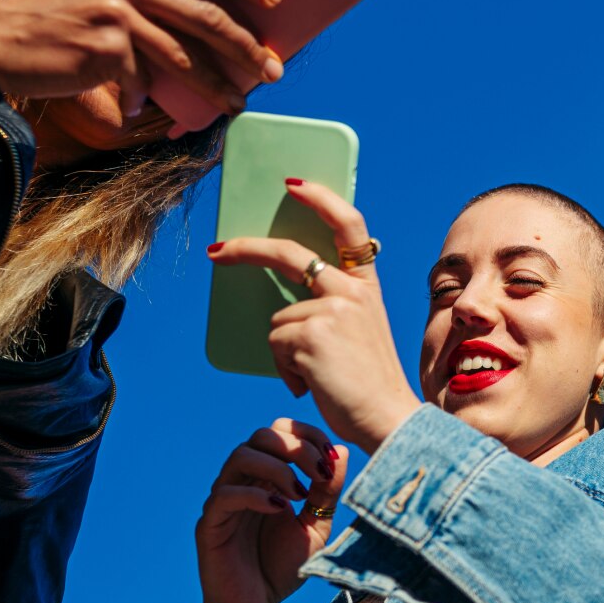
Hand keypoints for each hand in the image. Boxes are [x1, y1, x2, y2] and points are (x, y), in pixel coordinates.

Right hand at [0, 0, 283, 125]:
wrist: (0, 39)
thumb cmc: (63, 17)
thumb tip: (216, 25)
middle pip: (205, 14)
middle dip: (246, 47)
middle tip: (273, 69)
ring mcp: (114, 12)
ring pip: (184, 56)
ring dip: (216, 86)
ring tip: (237, 105)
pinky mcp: (103, 47)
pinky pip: (142, 80)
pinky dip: (141, 99)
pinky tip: (137, 109)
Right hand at [194, 418, 344, 602]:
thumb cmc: (283, 564)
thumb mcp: (316, 526)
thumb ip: (327, 492)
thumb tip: (341, 451)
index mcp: (268, 476)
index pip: (279, 431)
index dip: (307, 434)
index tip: (331, 457)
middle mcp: (244, 481)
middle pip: (260, 436)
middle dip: (295, 446)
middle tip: (318, 472)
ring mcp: (224, 500)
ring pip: (240, 456)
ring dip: (277, 467)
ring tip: (299, 494)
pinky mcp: (211, 524)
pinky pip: (225, 495)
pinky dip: (255, 495)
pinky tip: (280, 509)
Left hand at [207, 180, 422, 451]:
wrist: (386, 417)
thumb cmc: (368, 383)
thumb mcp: (359, 332)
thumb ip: (332, 307)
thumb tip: (279, 305)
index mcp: (368, 287)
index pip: (349, 226)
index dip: (321, 199)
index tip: (293, 185)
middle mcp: (353, 290)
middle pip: (291, 256)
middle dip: (248, 249)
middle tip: (217, 251)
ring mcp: (332, 309)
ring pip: (278, 318)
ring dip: (285, 351)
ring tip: (316, 375)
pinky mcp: (310, 334)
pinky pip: (274, 343)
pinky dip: (284, 368)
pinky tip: (311, 384)